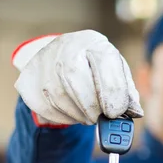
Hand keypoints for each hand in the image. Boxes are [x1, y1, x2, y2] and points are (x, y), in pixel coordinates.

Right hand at [13, 30, 143, 124]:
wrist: (61, 57)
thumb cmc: (95, 68)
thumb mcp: (115, 72)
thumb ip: (126, 91)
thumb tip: (134, 113)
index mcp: (93, 42)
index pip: (103, 63)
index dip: (111, 92)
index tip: (115, 113)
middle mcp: (65, 47)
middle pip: (75, 79)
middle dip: (91, 107)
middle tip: (99, 120)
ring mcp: (42, 62)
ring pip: (59, 97)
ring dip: (78, 115)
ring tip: (87, 116)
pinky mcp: (27, 81)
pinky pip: (45, 107)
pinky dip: (62, 118)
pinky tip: (72, 114)